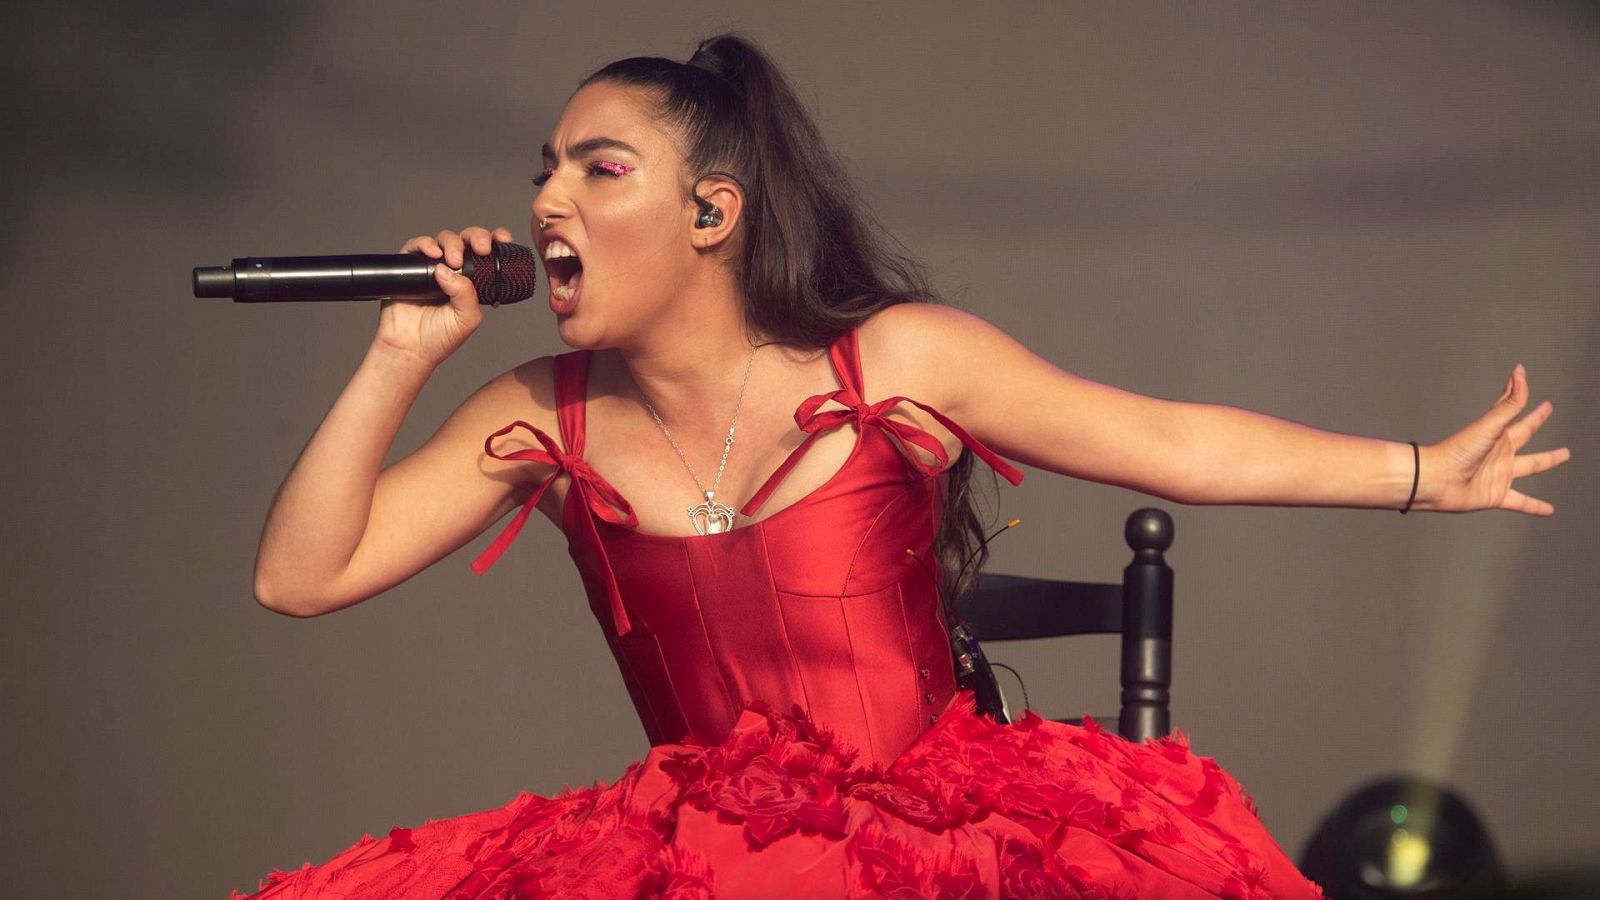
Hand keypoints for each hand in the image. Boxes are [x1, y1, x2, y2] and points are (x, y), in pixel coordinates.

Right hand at [373, 226, 515, 367]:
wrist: (410, 348)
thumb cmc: (439, 337)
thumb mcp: (467, 318)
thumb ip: (467, 293)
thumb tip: (448, 269)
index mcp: (472, 281)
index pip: (486, 253)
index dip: (495, 240)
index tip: (503, 239)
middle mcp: (453, 270)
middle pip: (466, 240)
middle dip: (476, 237)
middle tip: (480, 250)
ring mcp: (432, 266)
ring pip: (444, 239)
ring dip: (452, 243)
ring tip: (452, 261)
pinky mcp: (410, 266)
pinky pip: (416, 245)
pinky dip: (425, 244)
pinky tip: (433, 254)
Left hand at [1423, 364, 1570, 514]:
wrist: (1436, 481)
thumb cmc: (1458, 450)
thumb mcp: (1490, 425)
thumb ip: (1510, 404)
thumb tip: (1520, 374)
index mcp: (1497, 433)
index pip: (1513, 408)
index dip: (1520, 392)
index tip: (1522, 375)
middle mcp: (1500, 451)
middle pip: (1525, 433)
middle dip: (1536, 421)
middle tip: (1547, 410)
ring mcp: (1499, 474)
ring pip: (1530, 466)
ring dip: (1547, 461)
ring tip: (1563, 456)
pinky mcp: (1496, 495)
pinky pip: (1522, 502)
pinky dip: (1535, 506)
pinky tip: (1549, 511)